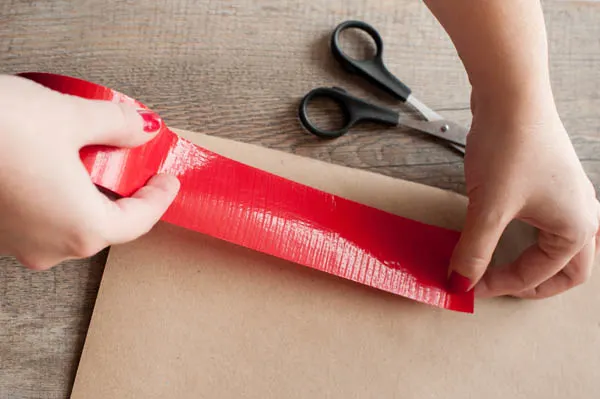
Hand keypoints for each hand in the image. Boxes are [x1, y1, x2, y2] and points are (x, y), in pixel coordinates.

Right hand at [0, 75, 179, 269]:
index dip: (159, 199)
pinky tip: (56, 168)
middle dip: (127, 197)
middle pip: (107, 226)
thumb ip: (117, 125)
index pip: (139, 222)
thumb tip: (143, 128)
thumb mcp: (71, 117)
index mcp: (82, 228)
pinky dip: (60, 198)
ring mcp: (20, 243)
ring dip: (91, 196)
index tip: (168, 180)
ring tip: (98, 163)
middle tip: (139, 168)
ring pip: (72, 223)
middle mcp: (52, 246)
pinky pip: (42, 220)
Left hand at [448, 96, 599, 298]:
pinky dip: (529, 234)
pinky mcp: (549, 179)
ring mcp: (568, 194)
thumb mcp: (488, 208)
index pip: (538, 275)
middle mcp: (581, 213)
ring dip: (536, 259)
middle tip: (501, 287)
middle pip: (569, 269)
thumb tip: (461, 282)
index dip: (500, 285)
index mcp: (576, 228)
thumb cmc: (511, 146)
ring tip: (506, 265)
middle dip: (535, 283)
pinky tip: (506, 229)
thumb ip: (474, 250)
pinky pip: (547, 218)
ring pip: (561, 244)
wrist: (511, 95)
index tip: (468, 285)